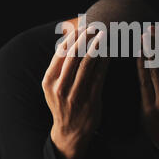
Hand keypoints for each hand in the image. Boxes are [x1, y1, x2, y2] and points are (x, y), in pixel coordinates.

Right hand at [42, 26, 108, 158]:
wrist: (70, 132)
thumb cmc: (63, 105)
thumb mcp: (53, 87)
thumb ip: (59, 67)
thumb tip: (68, 42)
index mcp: (49, 81)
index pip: (60, 53)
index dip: (72, 38)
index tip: (81, 27)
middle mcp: (60, 87)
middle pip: (73, 55)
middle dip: (85, 38)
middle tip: (94, 27)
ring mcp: (75, 94)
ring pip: (87, 64)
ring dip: (96, 47)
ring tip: (103, 35)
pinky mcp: (91, 100)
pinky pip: (99, 76)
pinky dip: (104, 62)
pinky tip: (109, 53)